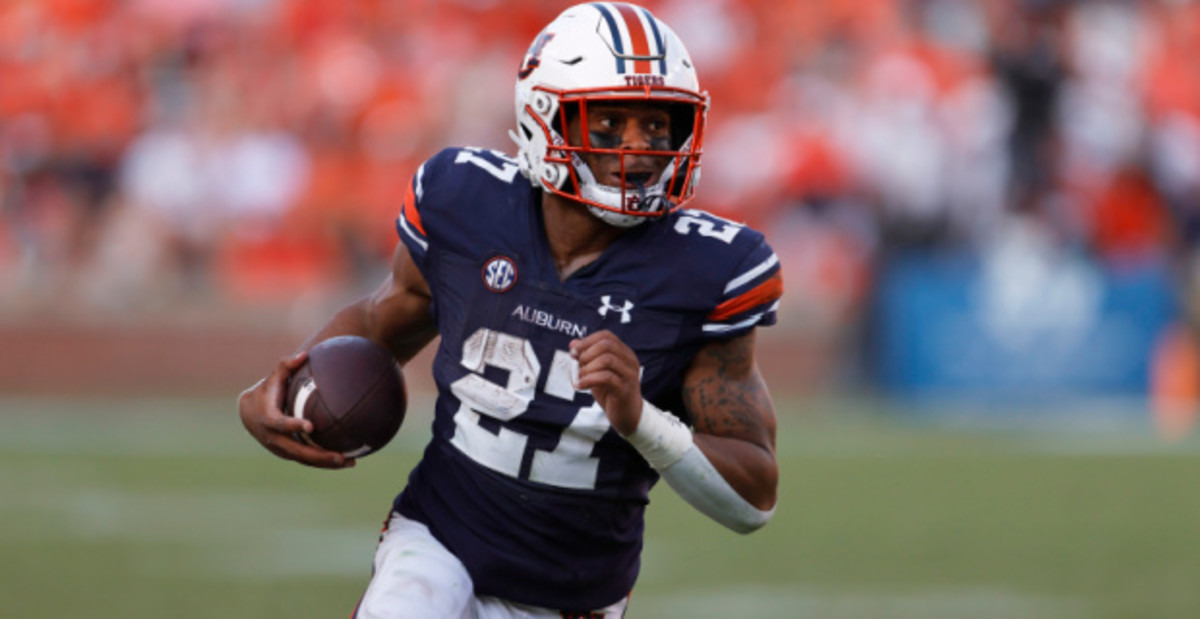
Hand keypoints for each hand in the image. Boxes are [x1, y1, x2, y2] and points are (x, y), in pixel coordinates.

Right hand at [237, 351, 354, 468]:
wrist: (249, 414)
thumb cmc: (266, 391)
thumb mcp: (273, 378)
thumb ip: (286, 365)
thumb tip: (304, 354)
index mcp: (268, 419)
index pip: (281, 424)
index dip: (294, 425)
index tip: (311, 425)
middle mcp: (273, 438)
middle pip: (297, 451)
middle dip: (319, 455)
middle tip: (341, 456)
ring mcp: (280, 449)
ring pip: (304, 459)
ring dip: (325, 463)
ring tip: (350, 462)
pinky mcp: (287, 454)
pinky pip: (307, 460)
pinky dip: (323, 463)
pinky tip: (346, 461)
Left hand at [570, 330, 642, 435]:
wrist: (627, 417)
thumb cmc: (611, 393)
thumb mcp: (597, 373)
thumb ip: (587, 358)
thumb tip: (573, 343)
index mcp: (624, 353)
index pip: (606, 336)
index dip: (587, 341)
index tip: (574, 352)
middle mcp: (630, 361)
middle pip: (607, 345)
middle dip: (586, 353)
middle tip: (577, 366)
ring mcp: (629, 375)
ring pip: (607, 360)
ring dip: (587, 367)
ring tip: (580, 377)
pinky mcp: (625, 389)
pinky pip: (606, 378)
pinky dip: (589, 379)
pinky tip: (581, 386)